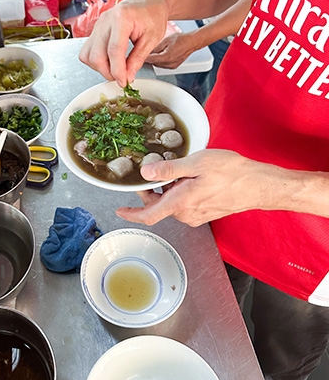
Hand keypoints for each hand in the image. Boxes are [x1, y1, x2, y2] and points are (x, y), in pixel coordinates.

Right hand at [78, 0, 168, 86]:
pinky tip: (108, 61)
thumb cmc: (152, 16)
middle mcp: (104, 21)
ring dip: (99, 67)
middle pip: (96, 55)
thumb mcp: (151, 39)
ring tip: (115, 69)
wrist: (148, 2)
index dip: (117, 70)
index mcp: (121, 19)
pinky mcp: (94, 31)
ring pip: (87, 55)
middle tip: (121, 77)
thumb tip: (127, 76)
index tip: (123, 81)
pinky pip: (86, 51)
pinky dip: (95, 60)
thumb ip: (137, 59)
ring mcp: (97, 26)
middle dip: (107, 71)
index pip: (114, 50)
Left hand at [116, 150, 271, 225]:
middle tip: (155, 170)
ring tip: (179, 171)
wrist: (260, 185)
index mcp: (180, 204)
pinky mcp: (206, 214)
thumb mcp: (196, 163)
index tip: (120, 210)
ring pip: (171, 204)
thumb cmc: (232, 173)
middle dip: (152, 191)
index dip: (131, 214)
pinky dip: (180, 193)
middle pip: (158, 206)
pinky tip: (190, 178)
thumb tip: (145, 173)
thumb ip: (168, 170)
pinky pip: (185, 205)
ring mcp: (197, 216)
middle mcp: (186, 214)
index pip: (148, 215)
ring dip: (168, 190)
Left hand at [144, 32, 197, 68]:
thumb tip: (146, 50)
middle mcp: (169, 63)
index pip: (150, 59)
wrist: (193, 42)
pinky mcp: (174, 66)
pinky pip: (163, 65)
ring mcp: (172, 66)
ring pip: (157, 65)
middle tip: (147, 51)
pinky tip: (162, 54)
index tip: (137, 55)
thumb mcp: (165, 40)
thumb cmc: (182, 39)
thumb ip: (155, 47)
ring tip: (157, 51)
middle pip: (153, 63)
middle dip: (150, 57)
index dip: (143, 56)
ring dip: (155, 60)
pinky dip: (161, 61)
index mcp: (166, 57)